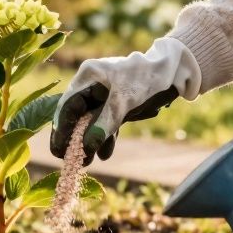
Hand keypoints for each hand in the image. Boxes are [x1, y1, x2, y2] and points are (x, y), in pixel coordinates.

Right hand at [51, 37, 201, 163]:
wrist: (173, 71)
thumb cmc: (147, 77)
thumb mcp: (124, 100)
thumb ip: (105, 122)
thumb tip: (86, 147)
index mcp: (88, 76)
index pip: (68, 106)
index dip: (62, 129)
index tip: (59, 149)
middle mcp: (91, 84)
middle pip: (75, 115)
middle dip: (74, 139)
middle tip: (68, 160)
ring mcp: (103, 94)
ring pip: (90, 122)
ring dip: (89, 142)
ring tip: (87, 162)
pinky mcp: (116, 104)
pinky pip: (106, 123)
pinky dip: (105, 138)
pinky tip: (105, 154)